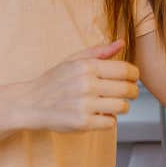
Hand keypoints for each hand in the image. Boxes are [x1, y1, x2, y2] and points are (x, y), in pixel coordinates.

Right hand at [25, 39, 139, 131]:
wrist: (30, 103)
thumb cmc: (54, 81)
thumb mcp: (73, 60)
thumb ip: (99, 51)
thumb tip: (122, 43)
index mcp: (86, 67)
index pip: (125, 69)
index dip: (135, 74)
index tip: (133, 78)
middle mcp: (87, 85)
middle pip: (127, 89)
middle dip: (133, 91)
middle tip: (130, 93)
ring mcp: (85, 105)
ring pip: (122, 107)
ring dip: (123, 106)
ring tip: (114, 104)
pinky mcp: (83, 123)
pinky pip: (111, 122)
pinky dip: (109, 119)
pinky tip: (100, 114)